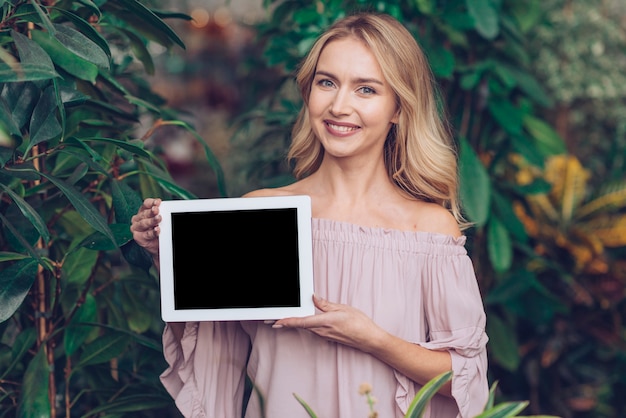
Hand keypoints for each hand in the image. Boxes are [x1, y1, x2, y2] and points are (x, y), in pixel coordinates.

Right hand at [130, 198, 161, 257]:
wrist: (158, 245)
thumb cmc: (159, 230)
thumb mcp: (160, 220)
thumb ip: (161, 214)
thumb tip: (167, 209)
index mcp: (143, 211)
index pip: (146, 204)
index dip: (151, 203)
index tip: (158, 202)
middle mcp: (138, 219)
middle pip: (145, 213)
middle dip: (152, 212)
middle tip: (157, 210)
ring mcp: (136, 228)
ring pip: (144, 223)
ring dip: (152, 221)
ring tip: (159, 219)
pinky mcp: (138, 237)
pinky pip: (146, 234)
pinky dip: (152, 232)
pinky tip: (157, 230)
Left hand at [272, 295, 386, 351]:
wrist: (370, 340)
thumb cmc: (360, 324)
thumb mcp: (343, 308)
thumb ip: (326, 304)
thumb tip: (314, 297)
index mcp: (325, 322)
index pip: (301, 321)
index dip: (286, 322)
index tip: (274, 321)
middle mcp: (322, 331)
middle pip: (300, 325)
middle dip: (285, 322)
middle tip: (270, 319)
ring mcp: (324, 335)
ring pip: (305, 327)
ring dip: (293, 323)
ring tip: (281, 319)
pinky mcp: (327, 337)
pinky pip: (313, 329)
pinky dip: (304, 324)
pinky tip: (301, 320)